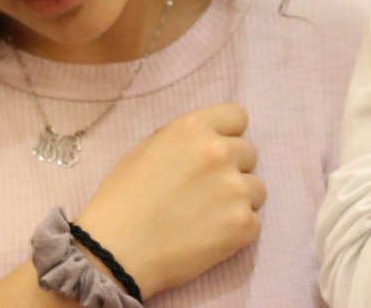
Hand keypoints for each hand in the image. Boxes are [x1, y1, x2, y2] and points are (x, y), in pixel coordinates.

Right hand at [75, 103, 265, 294]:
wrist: (114, 253)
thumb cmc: (120, 201)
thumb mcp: (144, 151)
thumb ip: (182, 140)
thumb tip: (205, 141)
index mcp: (193, 128)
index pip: (237, 117)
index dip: (227, 136)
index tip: (214, 156)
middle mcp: (219, 151)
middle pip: (248, 154)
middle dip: (231, 170)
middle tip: (204, 194)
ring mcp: (235, 188)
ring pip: (256, 189)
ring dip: (238, 201)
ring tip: (206, 218)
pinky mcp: (242, 223)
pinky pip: (254, 222)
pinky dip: (237, 231)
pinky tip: (209, 238)